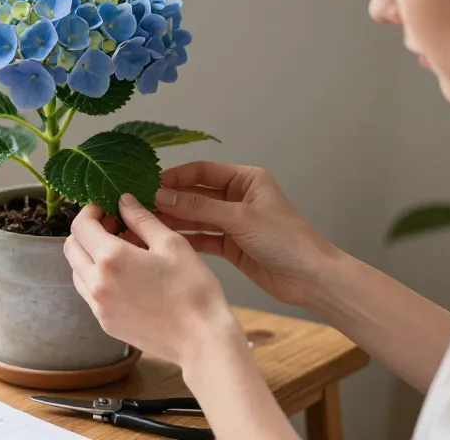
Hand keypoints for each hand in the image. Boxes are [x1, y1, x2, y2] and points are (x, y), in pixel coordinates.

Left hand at [64, 194, 239, 366]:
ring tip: (122, 249)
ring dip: (90, 255)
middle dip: (87, 231)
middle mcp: (96, 284)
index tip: (106, 206)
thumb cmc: (192, 289)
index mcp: (110, 259)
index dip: (90, 211)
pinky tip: (125, 274)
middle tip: (113, 224)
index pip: (81, 226)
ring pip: (77, 271)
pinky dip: (98, 277)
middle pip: (72, 248)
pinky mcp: (106, 323)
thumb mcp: (171, 244)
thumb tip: (123, 201)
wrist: (201, 340)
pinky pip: (89, 293)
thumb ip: (142, 219)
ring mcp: (98, 307)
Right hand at [152, 161, 344, 306]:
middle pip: (195, 193)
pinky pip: (201, 237)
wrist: (311, 278)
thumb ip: (199, 206)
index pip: (202, 170)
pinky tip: (162, 239)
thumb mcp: (240, 218)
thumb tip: (162, 195)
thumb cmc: (286, 240)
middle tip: (138, 205)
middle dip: (169, 199)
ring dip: (173, 219)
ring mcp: (233, 222)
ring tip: (143, 223)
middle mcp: (237, 198)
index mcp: (246, 180)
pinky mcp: (230, 245)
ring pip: (195, 217)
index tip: (147, 183)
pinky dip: (184, 238)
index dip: (175, 176)